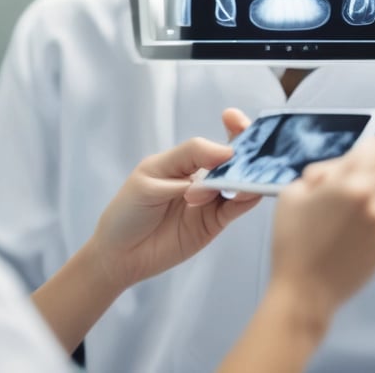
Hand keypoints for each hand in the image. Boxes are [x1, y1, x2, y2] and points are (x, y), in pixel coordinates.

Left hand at [89, 136, 260, 291]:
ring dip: (247, 175)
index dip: (231, 129)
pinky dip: (245, 198)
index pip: (214, 141)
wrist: (119, 254)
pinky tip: (246, 192)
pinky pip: (235, 208)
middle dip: (248, 149)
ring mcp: (210, 202)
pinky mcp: (214, 224)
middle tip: (254, 146)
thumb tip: (226, 150)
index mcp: (186, 161)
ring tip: (245, 174)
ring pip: (239, 183)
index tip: (234, 119)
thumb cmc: (129, 209)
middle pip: (234, 159)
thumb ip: (189, 159)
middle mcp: (203, 178)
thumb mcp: (152, 173)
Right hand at [270, 135, 374, 321]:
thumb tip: (338, 169)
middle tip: (350, 184)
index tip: (364, 152)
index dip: (372, 146)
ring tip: (343, 218)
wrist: (305, 291)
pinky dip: (374, 222)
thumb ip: (320, 173)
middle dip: (373, 169)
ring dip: (370, 199)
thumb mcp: (293, 193)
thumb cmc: (293, 240)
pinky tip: (351, 236)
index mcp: (351, 182)